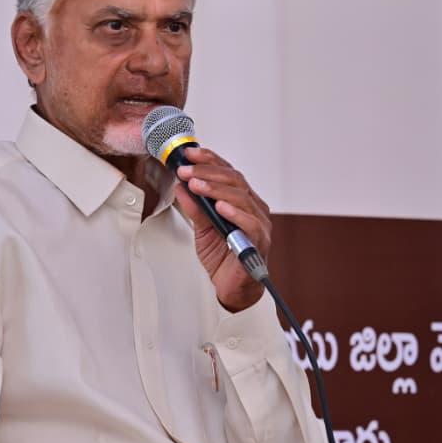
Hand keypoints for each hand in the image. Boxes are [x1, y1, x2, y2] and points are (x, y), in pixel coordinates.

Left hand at [173, 147, 271, 311]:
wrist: (232, 288)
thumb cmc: (223, 258)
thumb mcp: (201, 229)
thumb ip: (195, 208)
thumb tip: (181, 186)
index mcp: (242, 201)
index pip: (228, 172)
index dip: (209, 160)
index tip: (189, 154)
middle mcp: (254, 208)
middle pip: (235, 180)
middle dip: (207, 172)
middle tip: (186, 170)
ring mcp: (260, 223)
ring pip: (242, 197)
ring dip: (216, 188)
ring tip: (196, 184)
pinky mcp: (260, 241)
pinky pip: (250, 223)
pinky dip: (235, 212)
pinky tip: (219, 206)